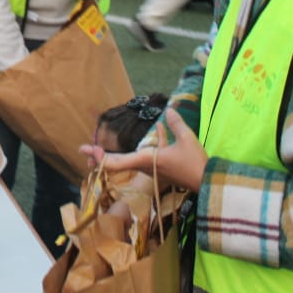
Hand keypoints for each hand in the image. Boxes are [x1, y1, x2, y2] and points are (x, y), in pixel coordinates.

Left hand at [86, 109, 207, 192]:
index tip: (89, 150)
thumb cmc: (196, 163)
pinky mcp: (165, 166)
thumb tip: (168, 109)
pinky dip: (155, 141)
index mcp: (147, 160)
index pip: (118, 162)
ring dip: (117, 154)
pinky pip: (153, 153)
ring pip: (132, 158)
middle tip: (83, 150)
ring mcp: (154, 167)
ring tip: (102, 148)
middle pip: (119, 163)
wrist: (208, 182)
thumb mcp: (187, 140)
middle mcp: (147, 166)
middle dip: (101, 157)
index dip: (102, 157)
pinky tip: (161, 126)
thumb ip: (176, 124)